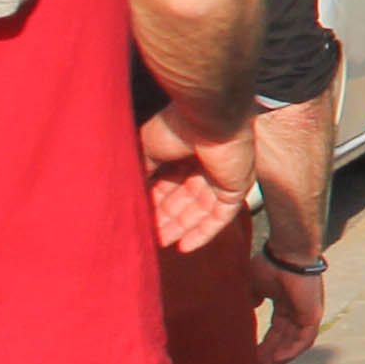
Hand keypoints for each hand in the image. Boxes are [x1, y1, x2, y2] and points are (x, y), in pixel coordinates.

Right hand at [141, 107, 248, 253]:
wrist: (211, 115)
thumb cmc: (177, 126)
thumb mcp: (148, 150)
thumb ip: (141, 172)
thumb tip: (127, 196)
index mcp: (185, 152)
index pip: (168, 185)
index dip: (153, 203)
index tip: (136, 220)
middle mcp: (205, 165)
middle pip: (184, 200)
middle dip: (165, 220)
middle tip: (146, 238)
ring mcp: (223, 177)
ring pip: (200, 211)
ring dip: (181, 228)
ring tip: (160, 244)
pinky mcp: (237, 187)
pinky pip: (221, 216)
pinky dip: (204, 232)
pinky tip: (185, 248)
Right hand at [250, 236, 324, 363]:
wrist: (286, 252)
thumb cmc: (270, 263)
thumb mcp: (255, 285)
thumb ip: (252, 298)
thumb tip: (247, 308)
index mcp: (285, 303)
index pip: (276, 330)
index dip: (264, 344)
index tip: (250, 357)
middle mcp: (297, 309)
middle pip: (284, 339)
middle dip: (269, 354)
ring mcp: (307, 312)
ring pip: (295, 342)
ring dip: (280, 356)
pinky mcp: (313, 314)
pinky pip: (305, 339)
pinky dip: (292, 351)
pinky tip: (277, 360)